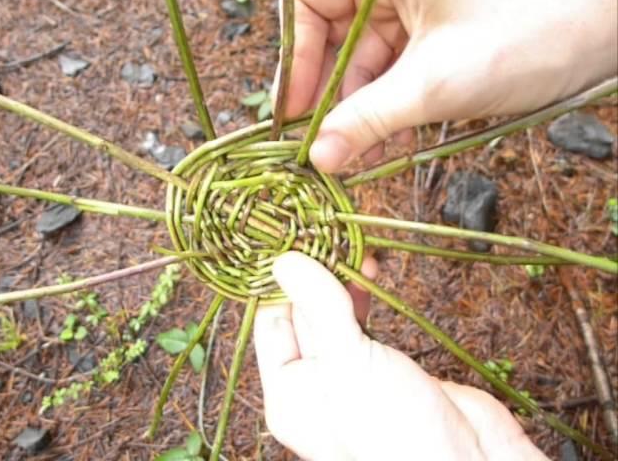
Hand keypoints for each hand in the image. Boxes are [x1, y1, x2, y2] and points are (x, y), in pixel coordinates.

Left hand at [254, 252, 546, 459]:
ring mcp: (351, 374)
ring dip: (340, 280)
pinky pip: (364, 322)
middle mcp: (315, 384)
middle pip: (303, 315)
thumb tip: (284, 261)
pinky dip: (364, 294)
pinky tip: (369, 269)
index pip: (271, 323)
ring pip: (334, 315)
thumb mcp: (347, 364)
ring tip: (350, 246)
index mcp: (289, 394)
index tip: (291, 240)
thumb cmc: (396, 433)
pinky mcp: (384, 365)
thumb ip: (319, 309)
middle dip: (315, 275)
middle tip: (326, 234)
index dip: (280, 282)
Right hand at [275, 0, 616, 171]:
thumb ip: (368, 119)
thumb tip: (320, 157)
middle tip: (325, 146)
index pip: (311, 2)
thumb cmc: (533, 28)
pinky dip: (390, 102)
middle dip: (334, 95)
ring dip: (362, 108)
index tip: (294, 116)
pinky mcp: (438, 25)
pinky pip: (397, 64)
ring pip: (368, 56)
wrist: (612, 21)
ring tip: (357, 156)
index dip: (298, 62)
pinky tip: (384, 141)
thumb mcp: (436, 82)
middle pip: (337, 35)